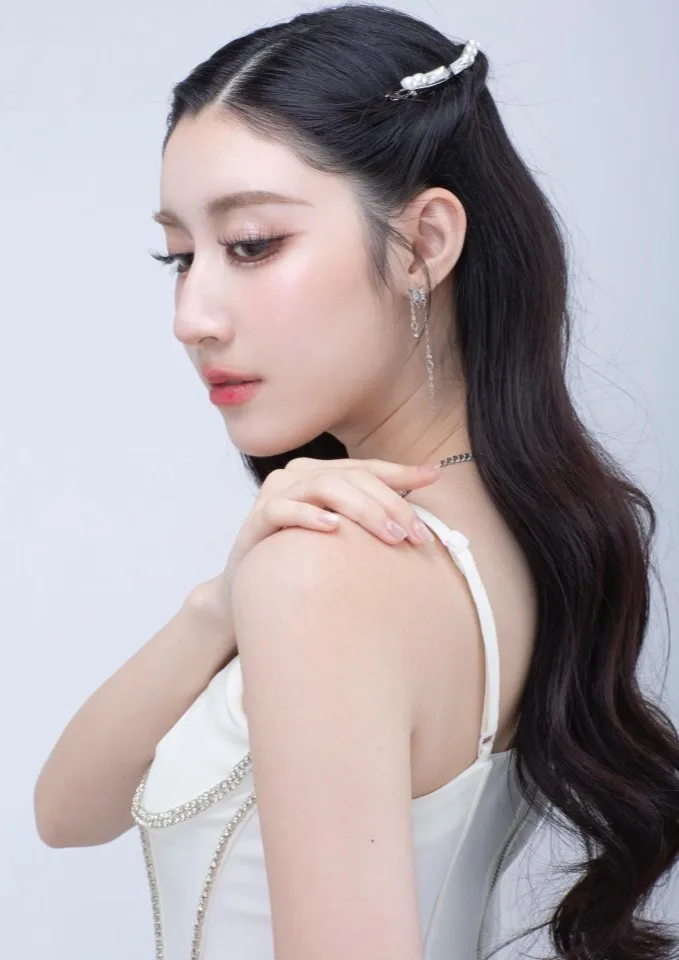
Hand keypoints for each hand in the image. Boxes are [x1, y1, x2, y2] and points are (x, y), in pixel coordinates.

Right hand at [194, 458, 440, 630]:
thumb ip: (373, 518)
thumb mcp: (343, 536)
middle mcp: (298, 475)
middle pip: (352, 477)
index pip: (367, 468)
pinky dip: (309, 516)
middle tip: (415, 535)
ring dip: (362, 509)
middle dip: (389, 504)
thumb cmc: (302, 560)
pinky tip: (333, 527)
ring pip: (324, 486)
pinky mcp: (255, 521)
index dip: (401, 473)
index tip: (433, 478)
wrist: (248, 592)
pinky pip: (282, 510)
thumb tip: (422, 507)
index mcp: (321, 473)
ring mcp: (275, 494)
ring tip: (389, 535)